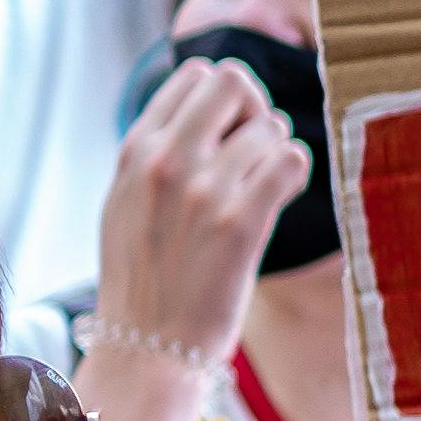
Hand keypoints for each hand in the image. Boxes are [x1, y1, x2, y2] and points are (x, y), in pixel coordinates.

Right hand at [94, 55, 314, 368]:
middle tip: (255, 151)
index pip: (195, 76)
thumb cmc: (145, 274)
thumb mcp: (127, 199)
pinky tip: (277, 198)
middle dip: (256, 108)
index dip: (225, 98)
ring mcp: (205, 188)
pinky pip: (292, 161)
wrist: (149, 344)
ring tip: (258, 192)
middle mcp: (167, 160)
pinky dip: (294, 174)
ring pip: (272, 127)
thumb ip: (158, 150)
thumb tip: (208, 105)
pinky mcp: (243, 220)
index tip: (229, 133)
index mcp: (136, 150)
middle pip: (234, 82)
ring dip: (276, 154)